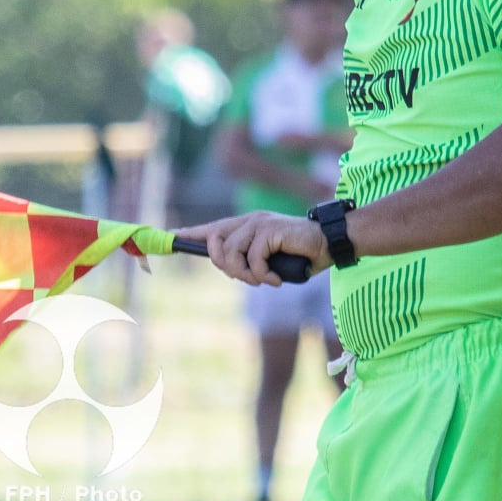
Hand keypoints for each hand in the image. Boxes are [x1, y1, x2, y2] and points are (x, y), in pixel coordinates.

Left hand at [177, 211, 330, 285]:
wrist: (329, 243)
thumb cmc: (301, 254)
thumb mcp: (270, 260)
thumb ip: (250, 262)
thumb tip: (233, 271)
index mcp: (247, 225)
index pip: (213, 228)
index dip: (192, 234)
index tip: (172, 238)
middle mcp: (250, 221)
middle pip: (215, 242)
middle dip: (224, 266)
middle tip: (246, 278)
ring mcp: (258, 223)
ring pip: (231, 253)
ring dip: (246, 275)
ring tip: (264, 279)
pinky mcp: (269, 230)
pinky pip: (253, 259)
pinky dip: (262, 275)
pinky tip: (275, 278)